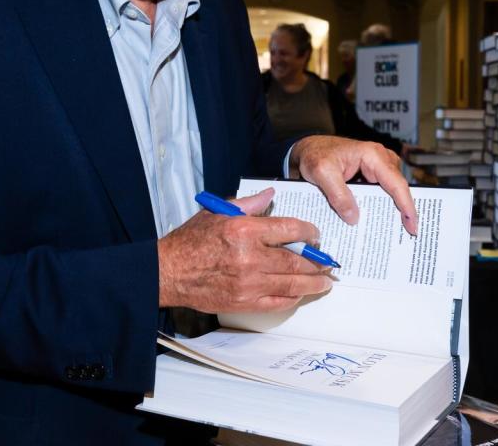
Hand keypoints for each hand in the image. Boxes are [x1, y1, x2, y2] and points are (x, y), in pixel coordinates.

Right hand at [158, 187, 333, 313]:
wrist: (169, 271)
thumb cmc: (191, 241)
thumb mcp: (217, 212)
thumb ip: (248, 204)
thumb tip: (270, 195)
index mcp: (244, 230)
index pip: (289, 229)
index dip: (309, 232)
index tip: (315, 234)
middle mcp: (250, 257)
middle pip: (296, 260)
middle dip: (317, 262)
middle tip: (328, 262)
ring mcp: (248, 283)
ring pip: (292, 284)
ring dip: (313, 283)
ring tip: (325, 282)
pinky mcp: (244, 303)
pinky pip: (278, 303)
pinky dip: (293, 298)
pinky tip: (300, 293)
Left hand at [289, 136, 417, 234]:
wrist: (305, 150)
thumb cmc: (314, 154)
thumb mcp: (322, 172)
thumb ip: (338, 194)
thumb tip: (353, 218)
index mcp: (373, 155)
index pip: (396, 183)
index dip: (407, 206)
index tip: (412, 226)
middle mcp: (379, 160)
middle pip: (397, 190)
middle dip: (403, 212)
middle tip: (407, 236)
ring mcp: (376, 169)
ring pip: (390, 194)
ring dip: (391, 211)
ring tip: (394, 234)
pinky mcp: (369, 178)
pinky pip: (379, 195)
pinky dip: (378, 208)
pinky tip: (376, 224)